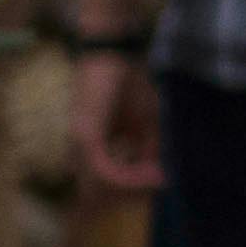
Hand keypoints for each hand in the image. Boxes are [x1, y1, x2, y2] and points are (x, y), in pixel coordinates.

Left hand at [72, 45, 163, 195]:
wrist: (111, 53)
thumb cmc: (127, 83)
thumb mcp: (145, 122)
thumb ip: (150, 149)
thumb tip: (163, 176)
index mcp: (92, 148)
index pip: (110, 183)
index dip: (138, 187)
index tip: (165, 181)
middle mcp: (80, 151)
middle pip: (105, 192)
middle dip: (137, 192)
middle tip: (163, 183)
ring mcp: (80, 146)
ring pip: (104, 186)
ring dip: (135, 186)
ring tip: (160, 178)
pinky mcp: (86, 137)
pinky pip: (106, 171)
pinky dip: (129, 176)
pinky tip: (151, 172)